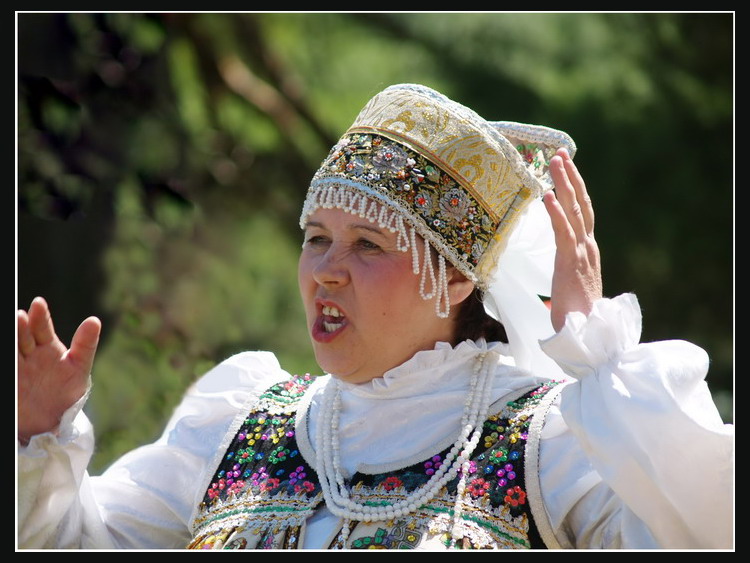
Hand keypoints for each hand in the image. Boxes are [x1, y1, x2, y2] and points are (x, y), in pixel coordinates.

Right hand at [17, 297, 100, 443]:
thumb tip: (94, 320)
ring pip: (12, 349)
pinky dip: (7, 357)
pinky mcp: (9, 381)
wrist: (52, 422)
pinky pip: (8, 366)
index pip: (41, 327)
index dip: (40, 316)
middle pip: (23, 336)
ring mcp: (17, 367)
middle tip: (20, 316)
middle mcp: (28, 353)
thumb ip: (86, 345)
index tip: (38, 303)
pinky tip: (9, 354)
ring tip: (14, 322)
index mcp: (47, 347)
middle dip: (21, 326)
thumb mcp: (79, 368)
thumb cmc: (68, 391)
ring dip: (12, 337)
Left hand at [543, 148, 602, 331]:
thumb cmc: (576, 314)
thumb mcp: (569, 283)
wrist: (588, 334)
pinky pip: (563, 231)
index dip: (574, 189)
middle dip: (570, 176)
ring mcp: (581, 252)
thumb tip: (554, 268)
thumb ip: (566, 270)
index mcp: (587, 249)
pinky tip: (546, 195)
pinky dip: (555, 212)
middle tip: (559, 152)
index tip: (565, 168)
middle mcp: (587, 246)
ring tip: (555, 161)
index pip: (582, 212)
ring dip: (563, 184)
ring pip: (573, 210)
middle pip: (580, 203)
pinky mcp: (571, 262)